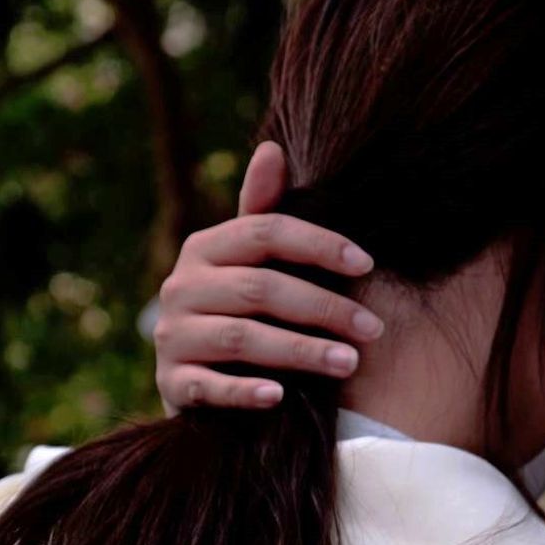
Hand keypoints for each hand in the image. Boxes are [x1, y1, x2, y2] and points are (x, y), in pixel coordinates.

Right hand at [154, 142, 384, 413]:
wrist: (196, 376)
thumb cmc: (240, 307)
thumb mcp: (250, 260)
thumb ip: (262, 211)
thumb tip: (273, 148)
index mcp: (205, 248)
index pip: (265, 232)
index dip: (319, 244)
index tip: (367, 264)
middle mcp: (181, 287)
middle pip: (260, 289)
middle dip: (324, 308)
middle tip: (373, 329)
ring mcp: (172, 337)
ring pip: (242, 338)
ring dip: (301, 351)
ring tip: (350, 363)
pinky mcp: (171, 384)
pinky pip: (208, 386)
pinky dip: (243, 391)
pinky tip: (280, 397)